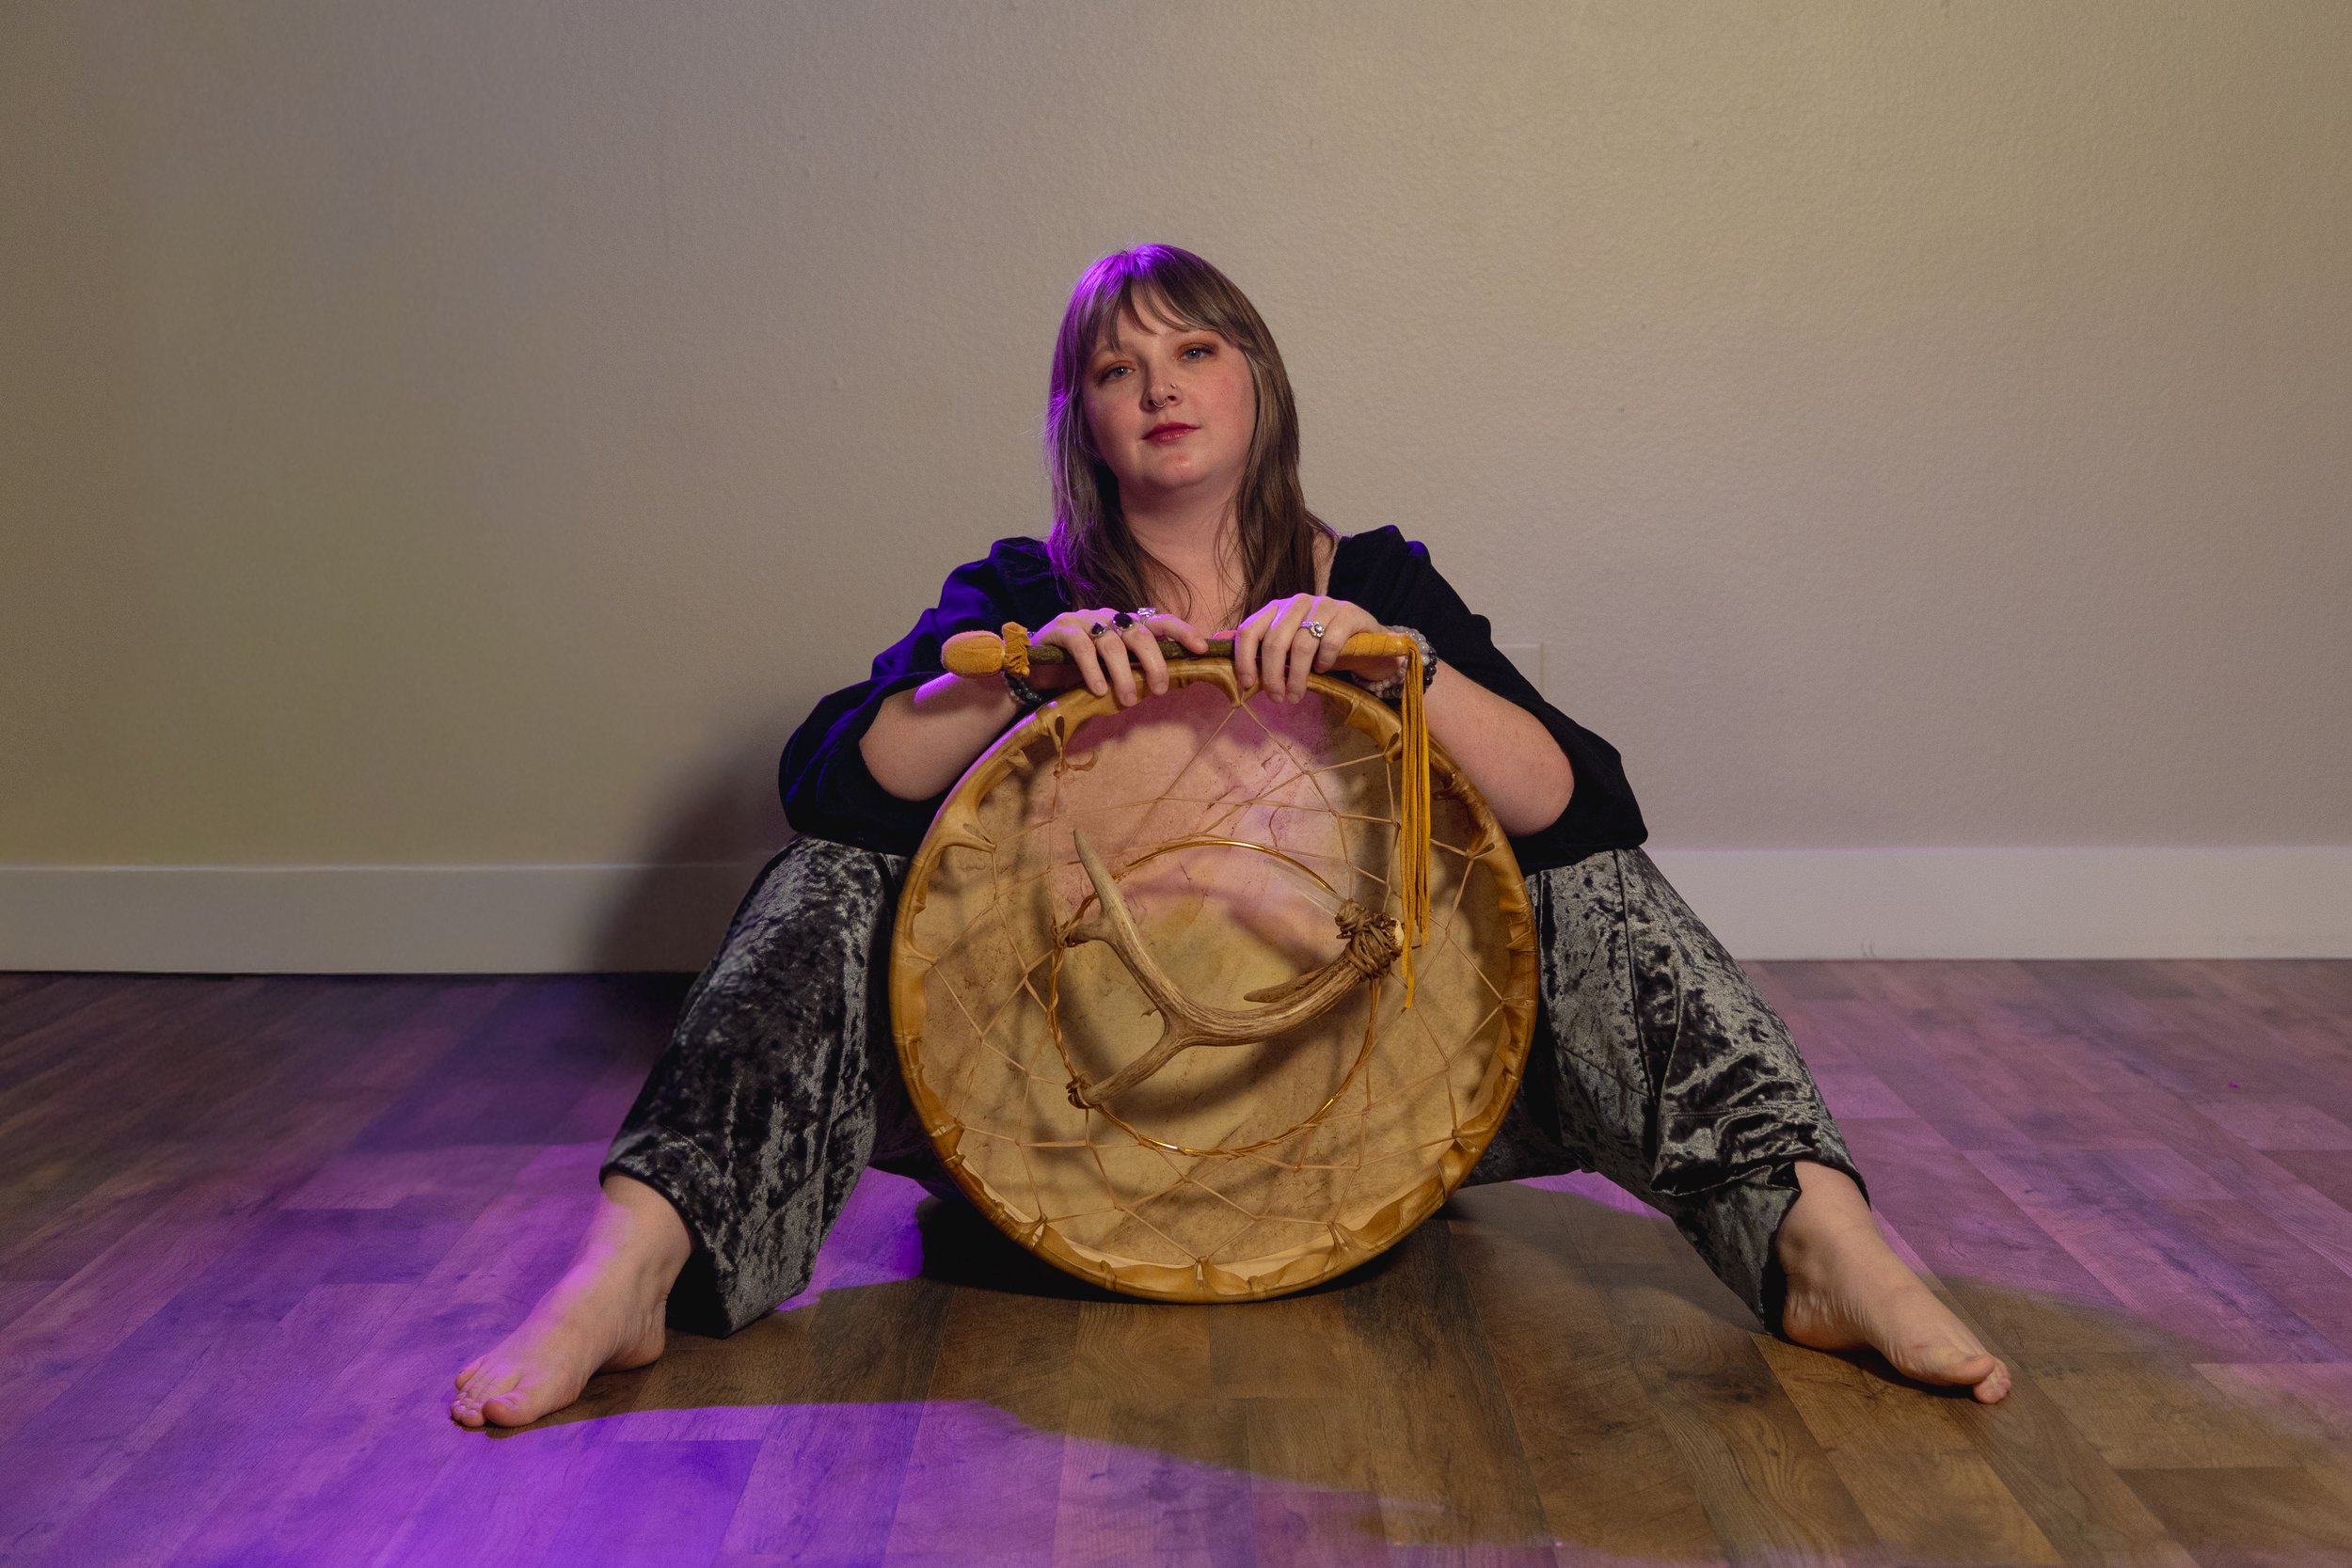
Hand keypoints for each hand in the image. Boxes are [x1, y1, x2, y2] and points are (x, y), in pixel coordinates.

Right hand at [1032, 606, 1211, 707]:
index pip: (1159, 622)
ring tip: (1127, 701)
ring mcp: (1083, 620)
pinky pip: (1082, 647)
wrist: (1032, 672)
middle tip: (1159, 691)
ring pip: (1112, 642)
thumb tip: (1163, 688)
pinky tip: (1098, 690)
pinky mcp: (1061, 629)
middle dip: (1154, 663)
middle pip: (1140, 633)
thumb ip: (1134, 673)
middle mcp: (1108, 617)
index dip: (1182, 632)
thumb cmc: (1077, 674)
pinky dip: (1093, 670)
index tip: (1202, 648)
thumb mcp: (1112, 674)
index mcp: (1125, 625)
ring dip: (1123, 675)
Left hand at [1222, 594, 1392, 703]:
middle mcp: (1297, 602)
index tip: (1246, 685)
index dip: (1243, 659)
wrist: (1367, 641)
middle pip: (1274, 641)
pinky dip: (1323, 662)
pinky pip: (1328, 642)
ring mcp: (1324, 605)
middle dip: (1272, 675)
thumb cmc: (1320, 646)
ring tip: (1296, 696)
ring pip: (1301, 644)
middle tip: (1276, 698)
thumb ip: (1256, 646)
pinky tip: (1323, 671)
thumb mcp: (1287, 647)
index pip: (1249, 630)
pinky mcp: (1348, 614)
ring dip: (1297, 677)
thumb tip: (1216, 645)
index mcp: (1276, 609)